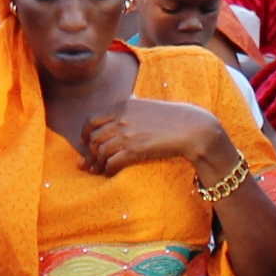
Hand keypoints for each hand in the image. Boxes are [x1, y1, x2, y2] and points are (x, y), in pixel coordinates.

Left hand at [78, 98, 234, 175]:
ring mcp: (127, 135)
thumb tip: (127, 103)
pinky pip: (112, 163)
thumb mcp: (148, 105)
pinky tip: (110, 172)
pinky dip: (107, 169)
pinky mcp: (134, 150)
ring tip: (98, 169)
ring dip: (98, 163)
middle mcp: (121, 119)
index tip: (85, 141)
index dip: (85, 132)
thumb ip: (133, 105)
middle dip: (90, 152)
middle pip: (94, 137)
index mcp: (123, 106)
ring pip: (101, 152)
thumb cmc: (173, 117)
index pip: (93, 119)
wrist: (191, 128)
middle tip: (89, 161)